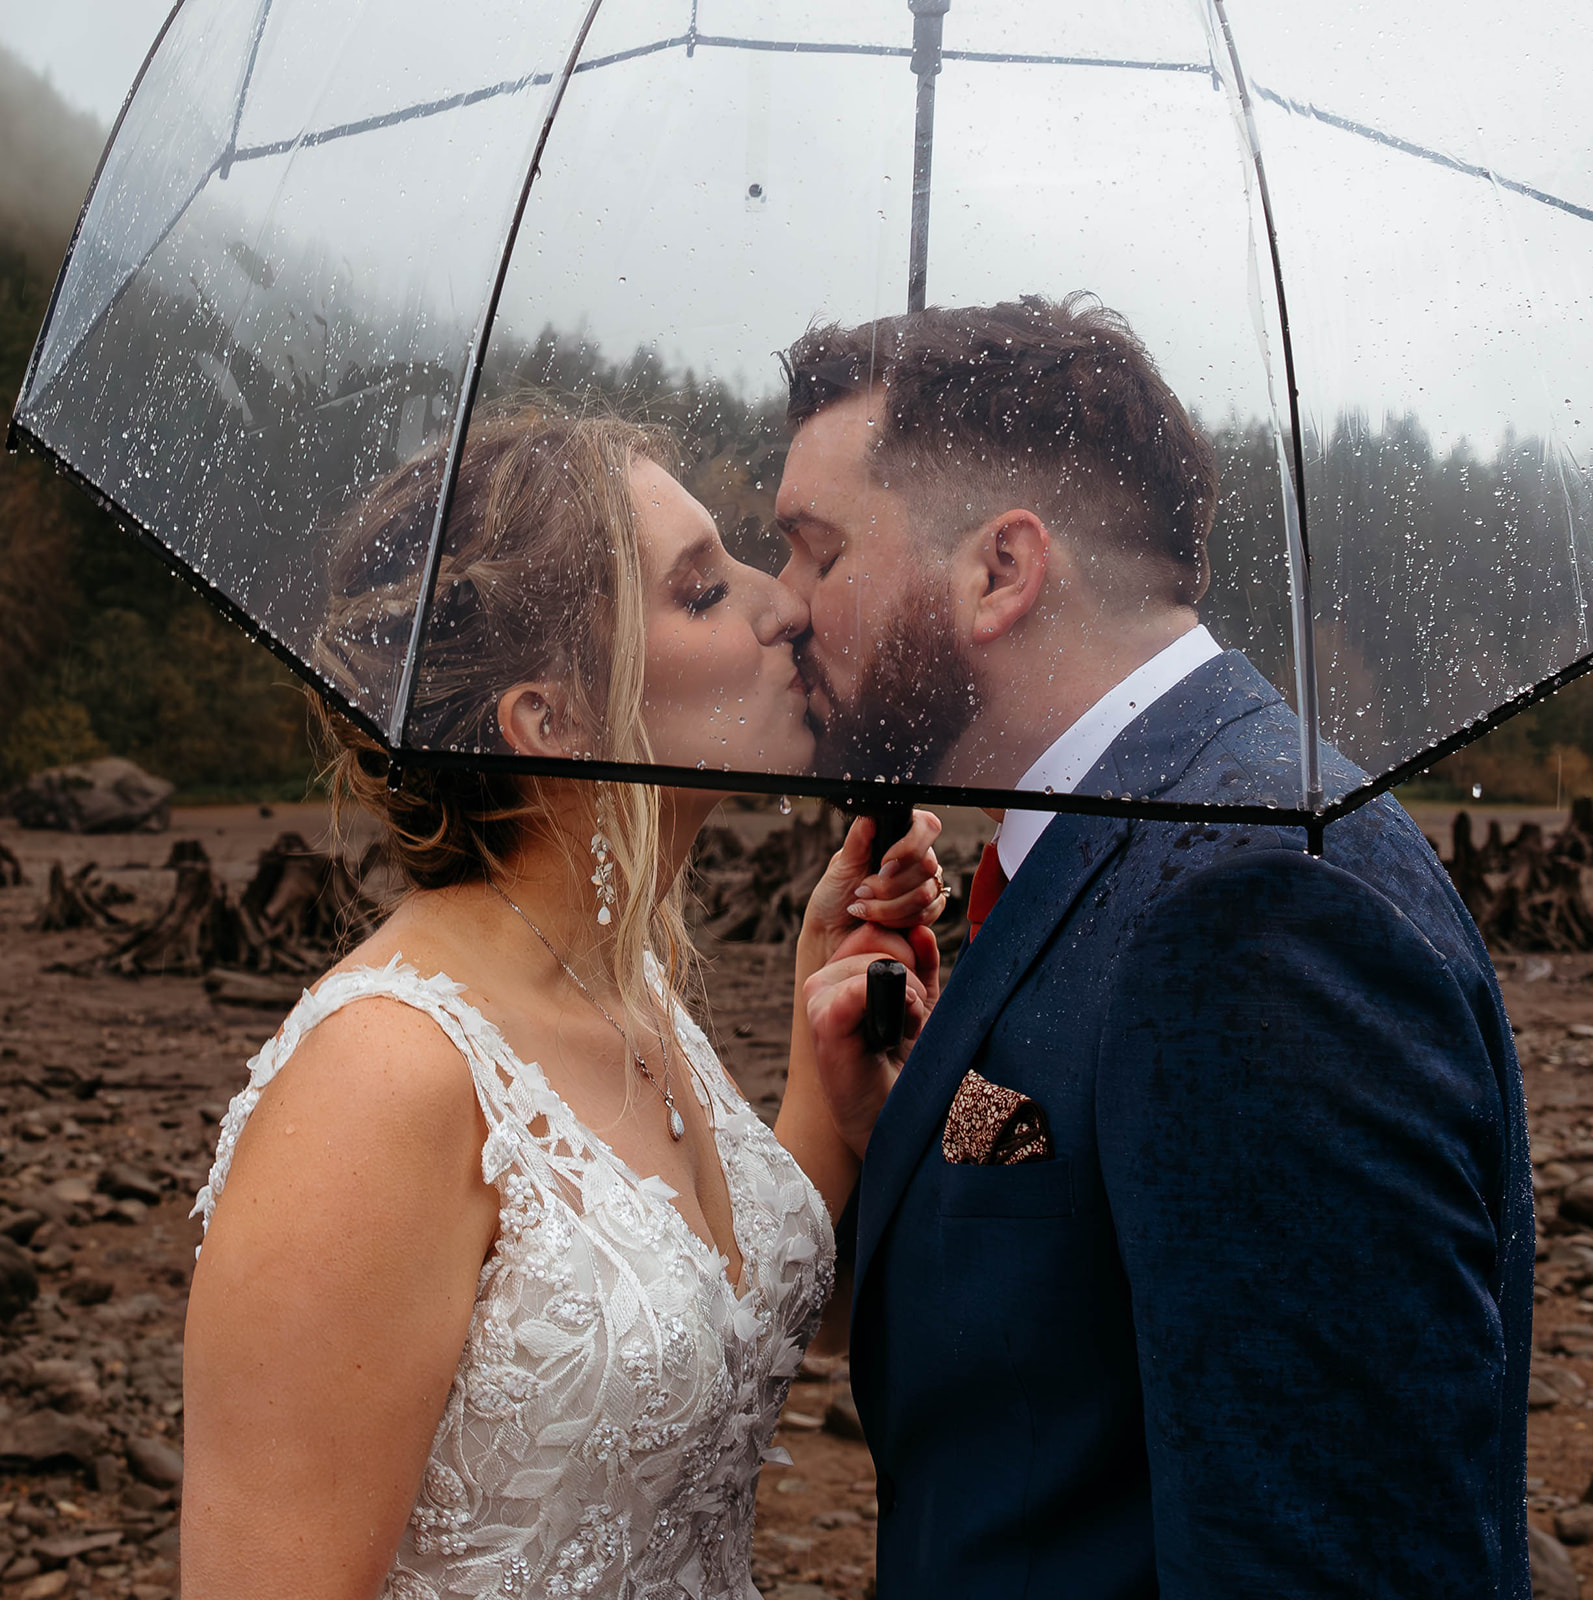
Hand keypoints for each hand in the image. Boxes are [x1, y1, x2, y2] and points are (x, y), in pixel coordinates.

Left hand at [800, 809, 945, 968]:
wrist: (832, 936)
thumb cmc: (834, 898)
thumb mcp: (842, 866)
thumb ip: (858, 840)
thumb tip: (869, 815)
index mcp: (897, 839)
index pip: (926, 826)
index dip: (909, 846)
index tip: (883, 864)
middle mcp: (916, 861)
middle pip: (927, 864)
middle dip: (888, 886)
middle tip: (862, 891)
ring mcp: (926, 886)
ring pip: (925, 893)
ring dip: (888, 907)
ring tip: (864, 909)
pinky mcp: (927, 913)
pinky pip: (927, 914)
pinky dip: (898, 921)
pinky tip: (879, 923)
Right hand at [803, 923, 938, 1159]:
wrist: (899, 1123)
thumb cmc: (911, 1068)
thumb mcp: (922, 1005)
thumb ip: (921, 963)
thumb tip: (920, 927)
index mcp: (844, 972)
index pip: (877, 927)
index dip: (908, 949)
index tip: (917, 994)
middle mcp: (825, 980)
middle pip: (876, 934)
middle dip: (910, 970)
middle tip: (912, 1016)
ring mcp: (819, 998)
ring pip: (873, 959)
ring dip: (906, 994)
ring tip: (902, 1032)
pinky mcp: (823, 1022)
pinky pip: (858, 986)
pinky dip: (891, 1004)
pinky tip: (894, 1033)